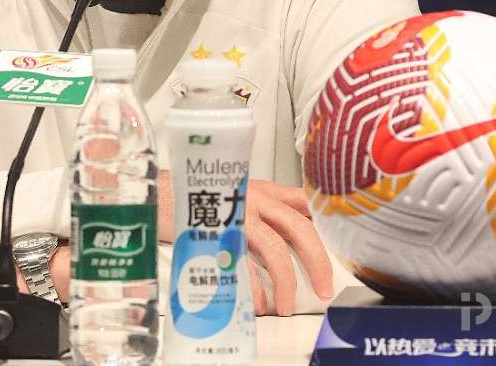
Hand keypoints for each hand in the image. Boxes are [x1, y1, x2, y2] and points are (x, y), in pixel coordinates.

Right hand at [157, 171, 332, 315]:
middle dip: (317, 260)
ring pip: (274, 248)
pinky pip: (242, 263)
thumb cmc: (193, 197)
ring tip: (285, 306)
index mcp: (262, 189)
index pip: (304, 201)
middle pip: (298, 227)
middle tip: (324, 287)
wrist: (157, 192)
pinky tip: (255, 302)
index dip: (325, 223)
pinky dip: (252, 287)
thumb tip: (281, 233)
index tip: (337, 247)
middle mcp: (253, 197)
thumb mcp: (232, 195)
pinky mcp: (217, 231)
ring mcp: (236, 213)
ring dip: (285, 282)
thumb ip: (257, 208)